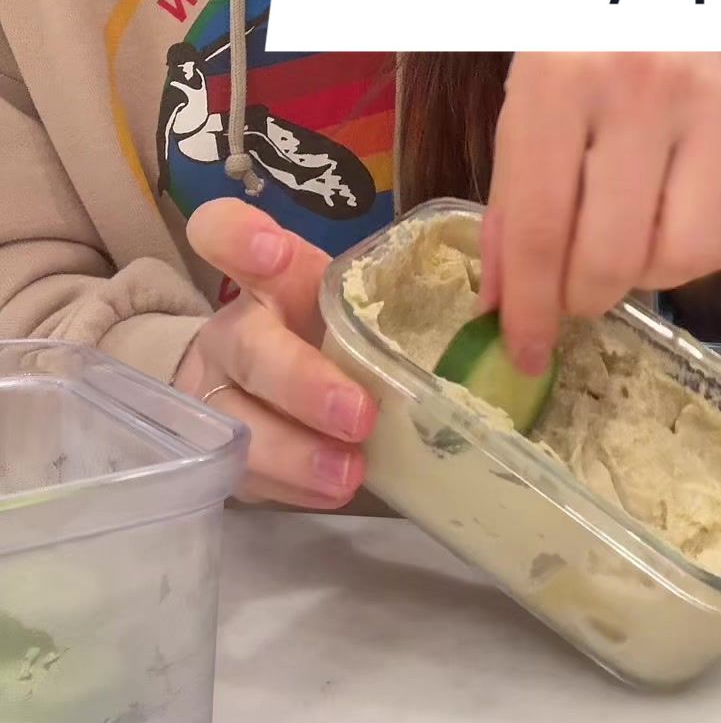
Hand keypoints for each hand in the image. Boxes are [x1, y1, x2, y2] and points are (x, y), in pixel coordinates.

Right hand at [175, 199, 374, 508]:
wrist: (272, 385)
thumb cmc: (330, 331)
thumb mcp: (356, 297)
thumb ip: (402, 289)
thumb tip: (501, 301)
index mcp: (269, 277)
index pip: (223, 233)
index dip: (239, 237)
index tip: (275, 254)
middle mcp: (235, 329)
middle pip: (247, 347)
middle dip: (302, 382)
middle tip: (359, 414)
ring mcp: (215, 394)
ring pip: (237, 421)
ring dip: (295, 450)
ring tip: (349, 472)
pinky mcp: (219, 453)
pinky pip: (247, 473)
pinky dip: (293, 486)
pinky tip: (332, 489)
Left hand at [482, 52, 720, 374]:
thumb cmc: (579, 49)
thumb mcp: (523, 105)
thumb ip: (511, 205)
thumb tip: (503, 306)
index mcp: (561, 79)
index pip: (541, 226)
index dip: (529, 306)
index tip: (523, 351)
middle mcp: (640, 91)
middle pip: (609, 255)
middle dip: (578, 300)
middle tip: (564, 293)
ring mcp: (707, 111)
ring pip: (675, 260)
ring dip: (635, 281)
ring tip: (610, 249)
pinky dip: (679, 262)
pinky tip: (653, 228)